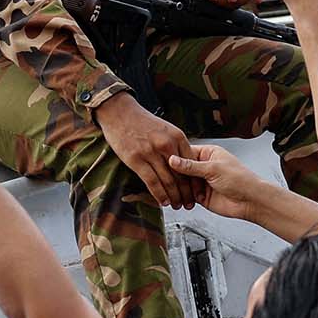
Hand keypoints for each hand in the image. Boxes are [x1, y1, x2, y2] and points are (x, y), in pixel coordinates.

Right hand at [94, 92, 195, 207]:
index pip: (192, 164)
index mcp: (177, 136)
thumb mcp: (165, 128)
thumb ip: (176, 145)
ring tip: (177, 206)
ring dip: (173, 197)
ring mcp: (151, 152)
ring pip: (168, 181)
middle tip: (189, 204)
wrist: (119, 111)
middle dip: (186, 193)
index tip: (198, 193)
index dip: (196, 181)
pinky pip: (151, 181)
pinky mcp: (136, 159)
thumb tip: (185, 162)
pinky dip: (159, 194)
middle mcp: (167, 145)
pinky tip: (163, 202)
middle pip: (182, 175)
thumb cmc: (142, 121)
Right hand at [164, 143, 278, 220]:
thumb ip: (191, 166)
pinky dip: (181, 197)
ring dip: (178, 186)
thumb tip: (173, 160)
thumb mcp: (213, 169)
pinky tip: (175, 197)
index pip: (186, 152)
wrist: (250, 201)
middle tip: (163, 175)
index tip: (163, 159)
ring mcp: (202, 181)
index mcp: (209, 153)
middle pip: (182, 168)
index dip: (175, 156)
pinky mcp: (201, 196)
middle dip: (175, 173)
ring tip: (169, 188)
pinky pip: (187, 195)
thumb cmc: (241, 180)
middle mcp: (205, 166)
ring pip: (183, 182)